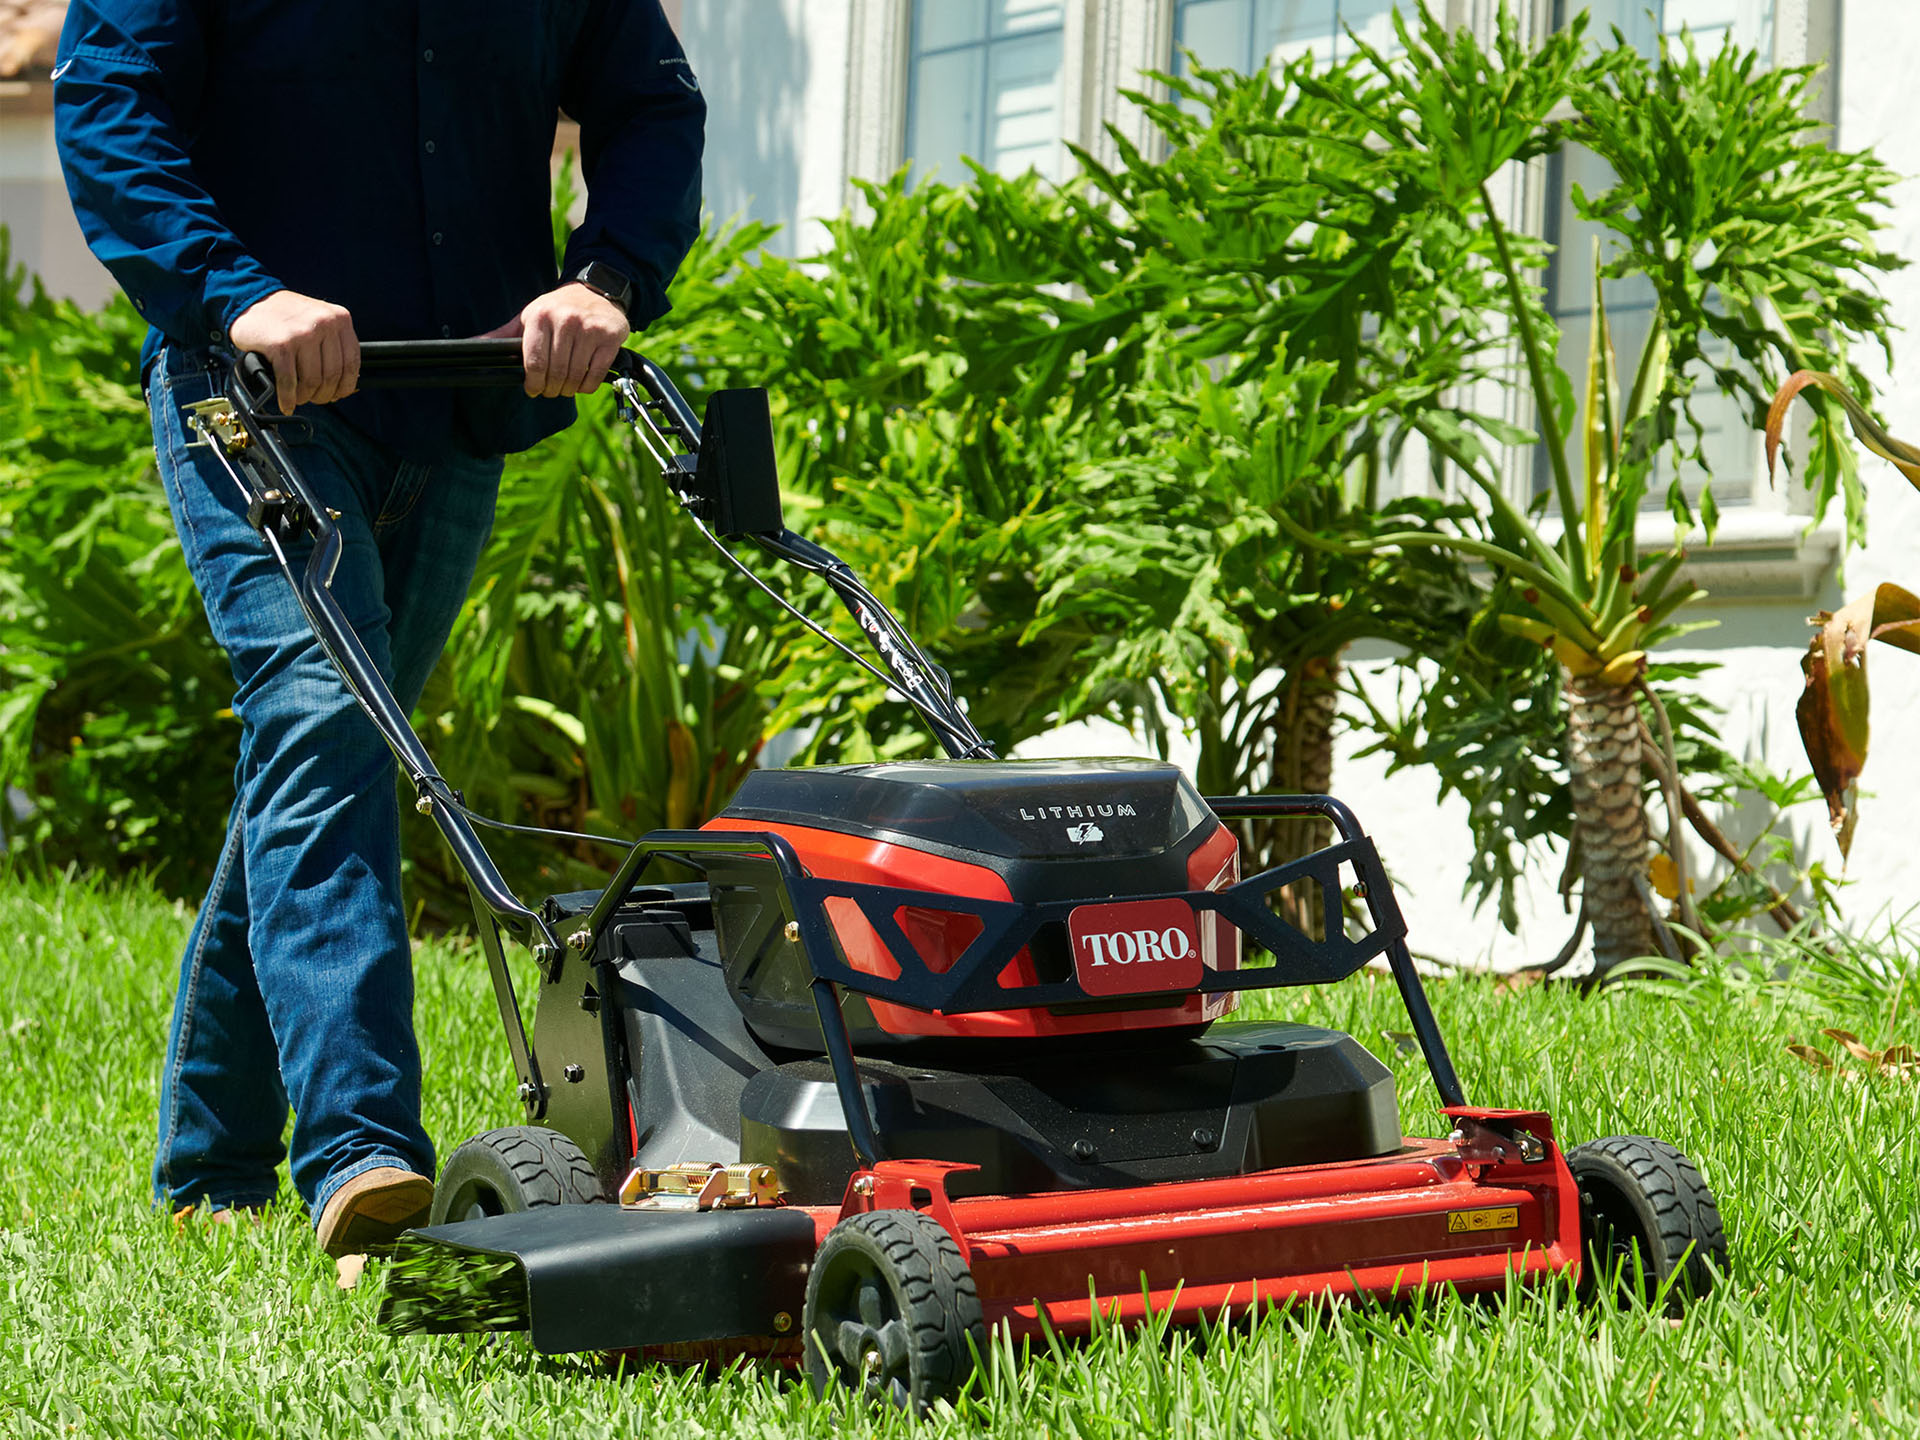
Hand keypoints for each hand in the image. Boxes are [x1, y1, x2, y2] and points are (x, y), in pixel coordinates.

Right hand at [228, 291, 358, 415]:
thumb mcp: (318, 320)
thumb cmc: (285, 316)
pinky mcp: (281, 345)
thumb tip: (344, 385)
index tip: (337, 395)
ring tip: (299, 398)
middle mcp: (324, 324)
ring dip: (305, 397)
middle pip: (333, 375)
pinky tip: (286, 404)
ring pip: (312, 381)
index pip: (352, 363)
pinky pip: (289, 382)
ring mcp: (302, 334)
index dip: (345, 386)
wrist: (249, 299)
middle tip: (314, 398)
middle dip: (324, 394)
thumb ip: (333, 345)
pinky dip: (288, 398)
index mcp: (339, 319)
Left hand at [481, 283, 628, 397]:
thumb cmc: (557, 309)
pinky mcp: (609, 337)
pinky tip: (582, 382)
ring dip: (568, 390)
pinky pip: (595, 375)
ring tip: (565, 387)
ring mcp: (589, 329)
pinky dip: (586, 386)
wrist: (596, 291)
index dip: (533, 383)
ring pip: (574, 376)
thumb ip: (503, 335)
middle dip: (551, 389)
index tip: (533, 390)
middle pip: (555, 373)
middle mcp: (565, 321)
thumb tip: (471, 344)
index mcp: (540, 317)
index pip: (534, 363)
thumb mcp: (528, 317)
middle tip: (550, 390)